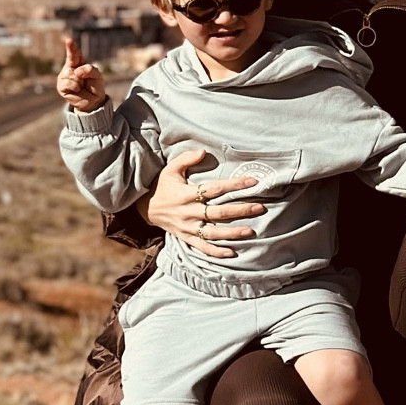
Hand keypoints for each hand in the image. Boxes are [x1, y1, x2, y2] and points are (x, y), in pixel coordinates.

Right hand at [56, 35, 107, 111]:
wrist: (93, 101)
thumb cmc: (94, 85)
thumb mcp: (97, 75)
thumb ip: (90, 70)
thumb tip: (76, 71)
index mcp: (78, 63)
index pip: (74, 53)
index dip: (70, 46)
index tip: (67, 39)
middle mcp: (69, 68)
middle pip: (73, 60)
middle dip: (80, 67)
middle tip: (84, 78)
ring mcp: (64, 76)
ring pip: (73, 74)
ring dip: (80, 81)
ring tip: (81, 86)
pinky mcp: (61, 86)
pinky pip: (69, 83)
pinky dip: (75, 87)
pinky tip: (77, 90)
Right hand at [145, 146, 260, 260]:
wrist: (146, 208)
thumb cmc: (163, 187)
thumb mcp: (170, 170)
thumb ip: (186, 159)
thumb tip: (203, 151)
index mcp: (186, 194)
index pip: (213, 189)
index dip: (233, 185)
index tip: (252, 182)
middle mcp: (188, 212)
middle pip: (217, 213)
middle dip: (240, 210)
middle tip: (259, 208)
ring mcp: (187, 227)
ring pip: (212, 233)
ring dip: (232, 233)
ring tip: (250, 231)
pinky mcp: (186, 238)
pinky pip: (202, 248)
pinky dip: (216, 252)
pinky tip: (232, 253)